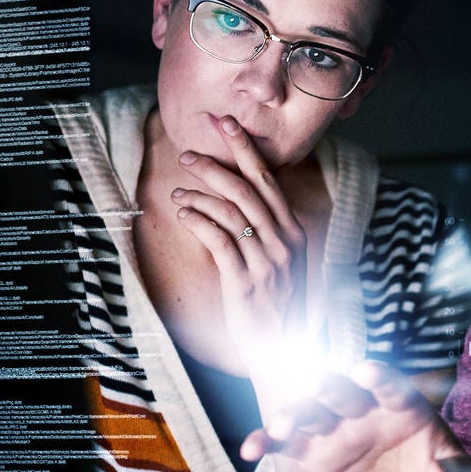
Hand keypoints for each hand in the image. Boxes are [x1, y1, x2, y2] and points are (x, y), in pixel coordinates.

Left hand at [171, 115, 306, 372]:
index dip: (245, 148)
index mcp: (292, 231)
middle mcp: (284, 241)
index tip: (225, 122)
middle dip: (217, 164)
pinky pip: (219, 240)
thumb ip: (264, 229)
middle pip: (248, 189)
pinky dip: (199, 220)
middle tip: (187, 153)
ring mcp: (267, 261)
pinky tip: (183, 213)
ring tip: (178, 192)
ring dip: (200, 195)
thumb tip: (237, 197)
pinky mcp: (246, 281)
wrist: (281, 350)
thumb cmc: (274, 303)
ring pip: (231, 212)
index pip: (268, 180)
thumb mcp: (277, 260)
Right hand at [240, 361, 470, 471]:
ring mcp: (336, 427)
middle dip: (330, 386)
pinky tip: (250, 448)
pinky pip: (287, 444)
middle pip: (343, 392)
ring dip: (293, 413)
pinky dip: (267, 441)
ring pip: (310, 412)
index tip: (366, 370)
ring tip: (281, 424)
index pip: (390, 385)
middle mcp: (364, 408)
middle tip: (320, 383)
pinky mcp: (313, 451)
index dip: (379, 377)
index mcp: (403, 405)